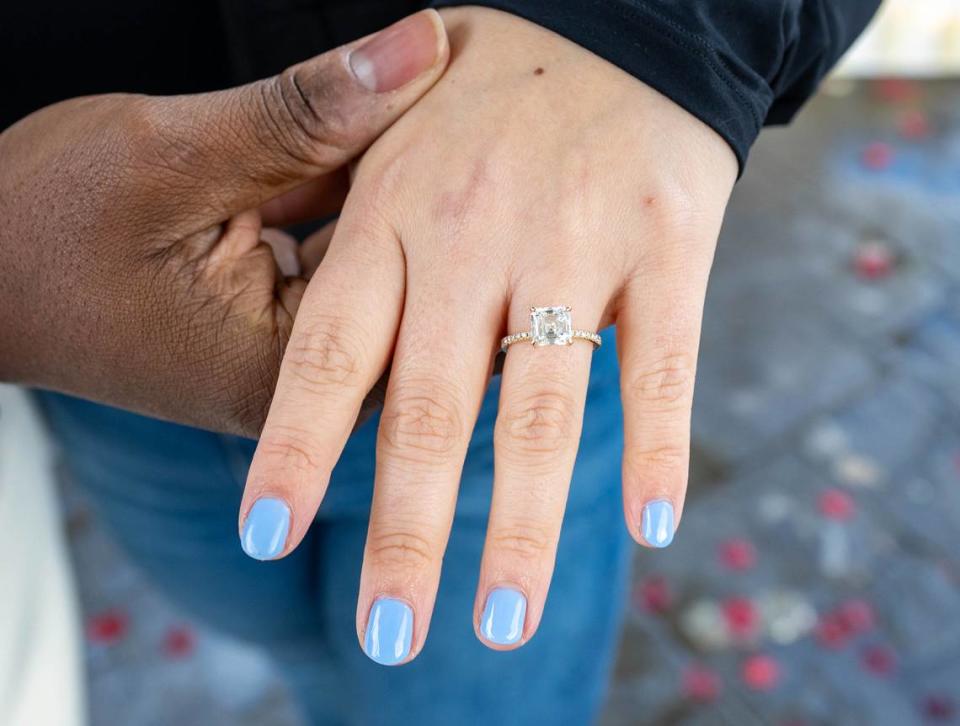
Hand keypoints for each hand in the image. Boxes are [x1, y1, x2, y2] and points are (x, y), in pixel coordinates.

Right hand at [0, 10, 448, 434]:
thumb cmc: (40, 223)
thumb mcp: (174, 155)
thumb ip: (305, 112)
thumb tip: (422, 45)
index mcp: (285, 374)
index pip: (428, 294)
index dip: (462, 193)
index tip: (488, 120)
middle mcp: (300, 389)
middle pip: (413, 287)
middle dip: (433, 190)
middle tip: (469, 107)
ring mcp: (289, 362)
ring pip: (380, 270)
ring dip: (390, 193)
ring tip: (429, 115)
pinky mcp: (274, 327)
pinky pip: (340, 261)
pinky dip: (348, 203)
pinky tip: (366, 145)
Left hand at [243, 7, 736, 662]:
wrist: (611, 17)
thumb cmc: (483, 100)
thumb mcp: (395, 144)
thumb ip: (359, 247)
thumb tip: (327, 371)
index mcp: (392, 213)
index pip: (330, 354)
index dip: (298, 451)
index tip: (265, 537)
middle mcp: (473, 232)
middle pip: (432, 407)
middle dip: (408, 533)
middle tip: (391, 636)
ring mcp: (574, 234)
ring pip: (543, 403)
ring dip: (526, 524)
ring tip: (503, 621)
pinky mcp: (667, 235)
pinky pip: (661, 357)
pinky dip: (654, 442)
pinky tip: (652, 527)